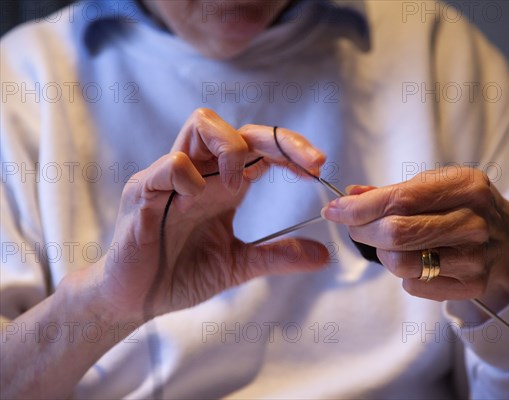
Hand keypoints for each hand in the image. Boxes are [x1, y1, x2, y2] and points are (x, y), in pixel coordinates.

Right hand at [80, 109, 328, 323]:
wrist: (136, 300)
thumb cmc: (180, 275)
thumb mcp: (238, 265)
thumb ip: (277, 256)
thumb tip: (324, 254)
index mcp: (224, 186)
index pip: (261, 148)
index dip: (291, 150)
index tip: (318, 169)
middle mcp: (201, 173)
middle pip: (238, 127)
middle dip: (279, 139)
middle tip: (309, 166)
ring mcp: (171, 177)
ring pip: (202, 124)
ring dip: (232, 148)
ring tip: (239, 187)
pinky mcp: (144, 191)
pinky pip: (171, 164)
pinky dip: (190, 176)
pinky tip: (193, 203)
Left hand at [321, 167, 508, 311]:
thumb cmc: (464, 207)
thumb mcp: (437, 186)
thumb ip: (392, 191)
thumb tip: (350, 195)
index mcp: (466, 186)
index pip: (400, 199)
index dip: (359, 207)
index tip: (334, 210)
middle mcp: (474, 221)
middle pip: (396, 234)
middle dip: (361, 230)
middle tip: (353, 226)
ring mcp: (475, 257)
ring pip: (401, 263)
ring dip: (381, 252)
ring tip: (388, 242)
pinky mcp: (471, 285)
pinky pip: (414, 285)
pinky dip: (403, 272)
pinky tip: (415, 258)